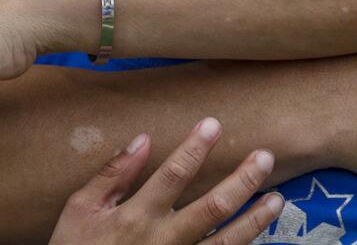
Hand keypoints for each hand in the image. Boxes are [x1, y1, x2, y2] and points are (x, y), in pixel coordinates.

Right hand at [49, 118, 283, 244]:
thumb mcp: (79, 209)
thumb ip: (112, 174)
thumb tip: (143, 139)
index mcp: (136, 216)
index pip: (174, 175)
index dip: (195, 148)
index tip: (214, 123)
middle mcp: (163, 240)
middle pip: (212, 207)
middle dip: (242, 180)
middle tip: (265, 156)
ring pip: (225, 243)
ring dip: (254, 220)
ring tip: (277, 198)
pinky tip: (260, 237)